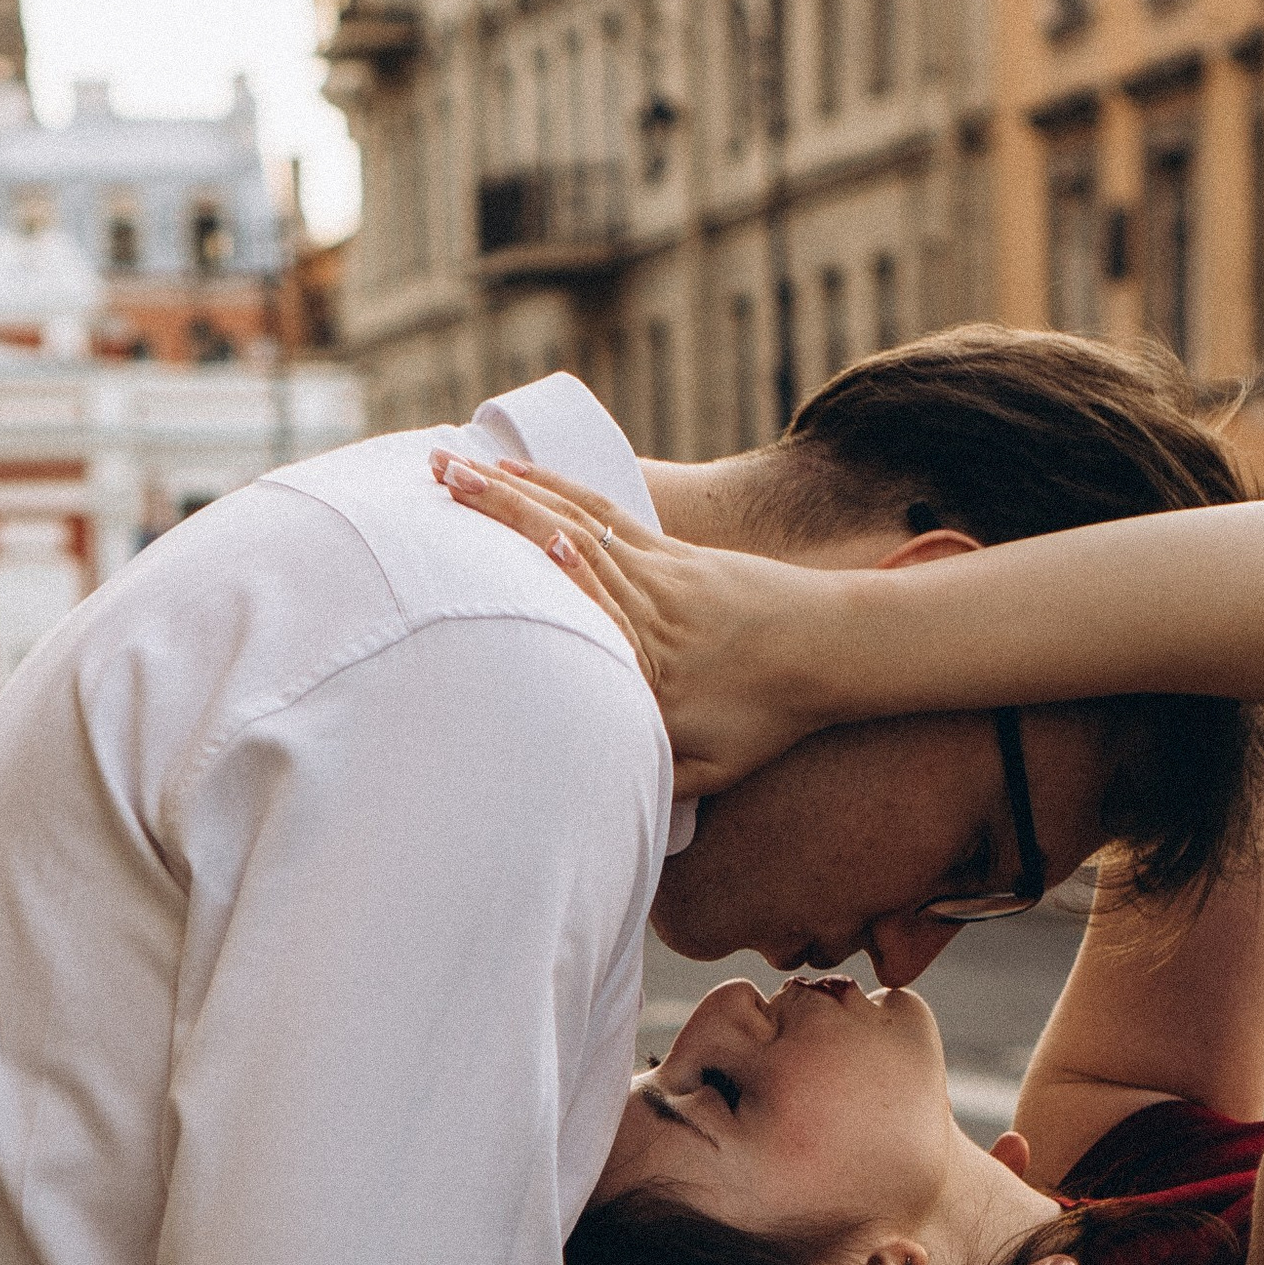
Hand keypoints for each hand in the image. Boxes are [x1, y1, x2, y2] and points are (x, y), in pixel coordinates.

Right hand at [430, 450, 841, 795]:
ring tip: (451, 465)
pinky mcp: (670, 549)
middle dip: (491, 510)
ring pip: (573, 517)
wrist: (831, 648)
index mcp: (646, 664)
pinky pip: (604, 510)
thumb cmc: (770, 715)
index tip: (480, 553)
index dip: (534, 577)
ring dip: (508, 487)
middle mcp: (645, 607)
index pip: (580, 613)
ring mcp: (657, 568)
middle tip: (431, 479)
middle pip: (560, 544)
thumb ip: (652, 780)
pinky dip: (556, 486)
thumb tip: (595, 799)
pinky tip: (516, 471)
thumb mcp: (713, 769)